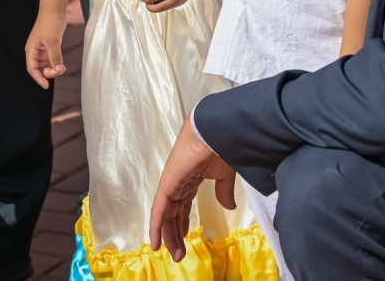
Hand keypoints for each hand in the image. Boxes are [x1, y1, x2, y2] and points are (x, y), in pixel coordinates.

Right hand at [26, 10, 68, 87]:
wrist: (54, 11)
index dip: (38, 78)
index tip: (46, 86)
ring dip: (53, 69)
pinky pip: (52, 59)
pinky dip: (56, 63)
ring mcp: (43, 49)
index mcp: (31, 50)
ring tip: (63, 69)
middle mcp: (35, 51)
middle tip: (59, 71)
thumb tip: (58, 70)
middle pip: (39, 68)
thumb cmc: (50, 24)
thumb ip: (55, 56)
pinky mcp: (50, 47)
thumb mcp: (53, 42)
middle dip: (48, 73)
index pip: (32, 68)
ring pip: (46, 65)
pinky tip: (62, 65)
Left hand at [149, 119, 236, 261]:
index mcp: (192, 177)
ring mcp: (172, 182)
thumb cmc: (221, 146)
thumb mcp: (225, 174)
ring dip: (169, 235)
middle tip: (179, 253)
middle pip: (174, 213)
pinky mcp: (168, 184)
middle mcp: (179, 182)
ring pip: (166, 215)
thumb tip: (229, 206)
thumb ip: (224, 191)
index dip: (183, 222)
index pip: (183, 205)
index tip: (185, 237)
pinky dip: (156, 226)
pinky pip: (160, 209)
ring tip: (174, 254)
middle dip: (176, 234)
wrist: (216, 131)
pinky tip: (156, 242)